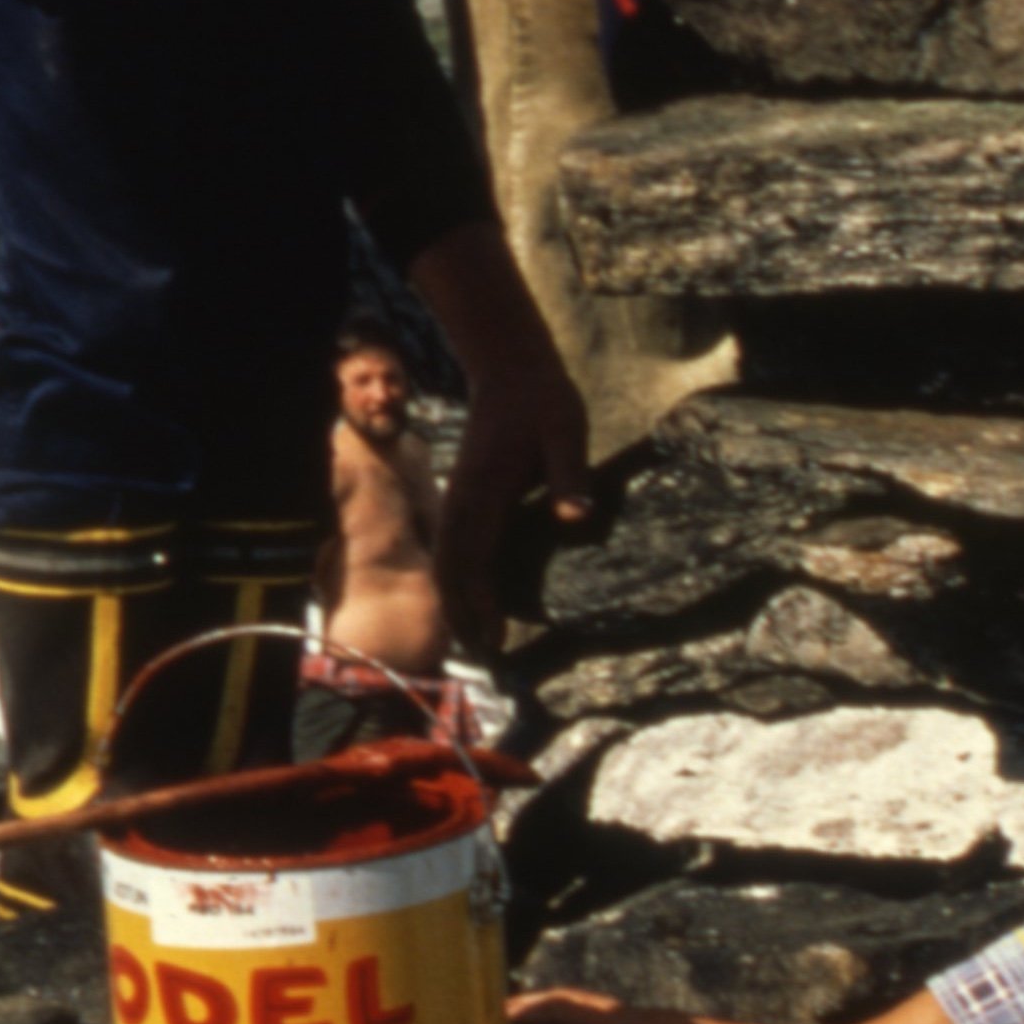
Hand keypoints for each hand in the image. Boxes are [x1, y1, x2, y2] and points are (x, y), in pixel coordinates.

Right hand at [407, 219, 592, 655]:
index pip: (472, 559)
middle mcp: (463, 501)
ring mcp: (460, 498)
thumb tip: (575, 517)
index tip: (496, 638)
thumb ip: (568, 474)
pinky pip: (455, 547)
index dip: (480, 603)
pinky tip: (478, 599)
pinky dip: (459, 579)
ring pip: (447, 561)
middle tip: (486, 659)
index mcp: (484, 491)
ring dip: (457, 601)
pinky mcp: (466, 495)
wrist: (510, 365)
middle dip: (463, 615)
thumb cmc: (543, 398)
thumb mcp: (565, 430)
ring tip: (477, 642)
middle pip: (451, 570)